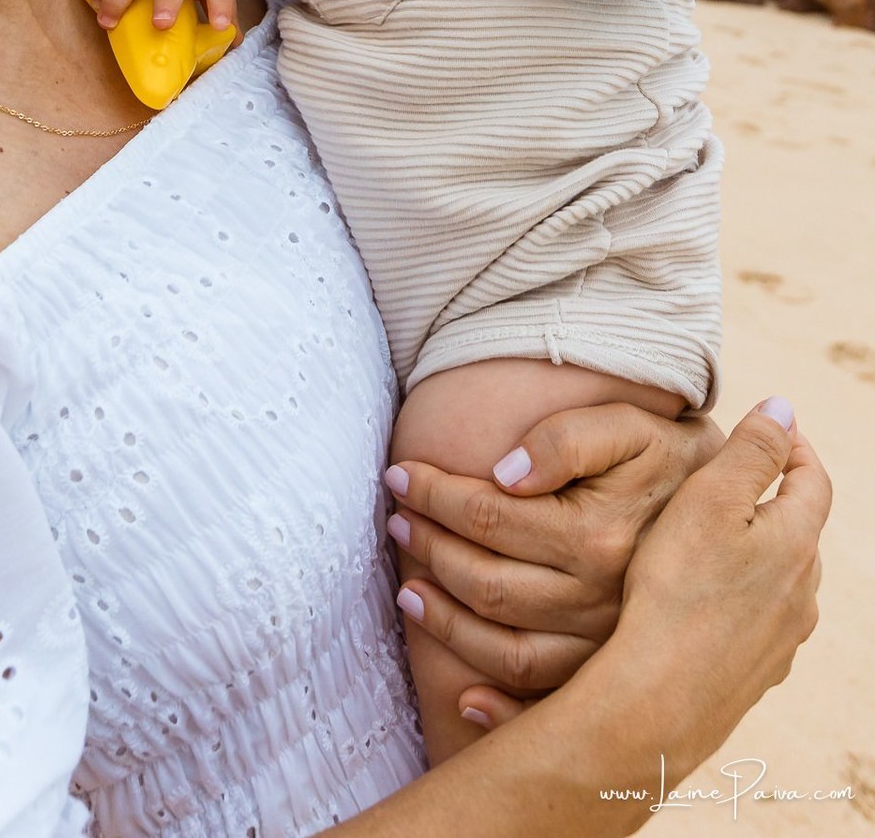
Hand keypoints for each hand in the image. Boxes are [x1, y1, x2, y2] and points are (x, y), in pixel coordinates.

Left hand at [384, 402, 721, 727]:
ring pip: (505, 650)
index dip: (435, 494)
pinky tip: (461, 693)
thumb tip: (502, 472)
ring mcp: (608, 647)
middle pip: (488, 583)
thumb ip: (566, 438)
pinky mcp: (615, 674)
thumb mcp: (629, 424)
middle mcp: (603, 601)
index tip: (400, 474)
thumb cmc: (668, 453)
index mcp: (600, 538)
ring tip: (408, 585)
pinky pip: (546, 705)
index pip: (490, 517)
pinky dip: (498, 708)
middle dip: (430, 550)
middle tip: (397, 523)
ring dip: (445, 620)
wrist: (735, 505)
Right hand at [607, 400, 827, 771]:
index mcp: (795, 542)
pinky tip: (707, 602)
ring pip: (781, 579)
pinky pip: (760, 620)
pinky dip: (742, 599)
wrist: (662, 696)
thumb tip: (784, 407)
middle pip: (800, 530)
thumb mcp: (710, 498)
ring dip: (758, 552)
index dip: (795, 448)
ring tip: (714, 539)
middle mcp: (802, 593)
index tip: (772, 428)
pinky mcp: (757, 672)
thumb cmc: (679, 587)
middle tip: (735, 479)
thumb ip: (752, 450)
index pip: (813, 481)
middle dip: (774, 499)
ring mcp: (783, 638)